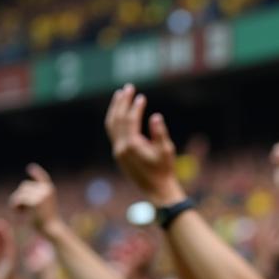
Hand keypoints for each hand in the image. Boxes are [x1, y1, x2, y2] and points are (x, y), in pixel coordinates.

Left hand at [8, 164, 59, 233]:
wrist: (52, 229)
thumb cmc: (47, 221)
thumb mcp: (43, 207)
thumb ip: (35, 197)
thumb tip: (23, 191)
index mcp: (49, 190)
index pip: (42, 178)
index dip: (36, 172)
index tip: (30, 168)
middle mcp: (45, 189)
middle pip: (25, 186)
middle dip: (21, 196)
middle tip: (23, 209)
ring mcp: (40, 195)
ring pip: (20, 192)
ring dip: (17, 202)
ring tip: (21, 212)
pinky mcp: (33, 202)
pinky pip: (18, 200)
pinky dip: (15, 206)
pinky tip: (18, 213)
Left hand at [105, 84, 183, 205]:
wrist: (157, 190)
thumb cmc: (164, 171)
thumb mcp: (166, 152)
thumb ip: (160, 134)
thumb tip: (156, 117)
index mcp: (132, 146)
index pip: (130, 120)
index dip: (136, 107)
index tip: (141, 97)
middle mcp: (121, 148)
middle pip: (117, 119)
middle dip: (122, 102)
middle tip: (128, 87)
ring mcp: (118, 151)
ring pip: (111, 124)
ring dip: (115, 108)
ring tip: (120, 95)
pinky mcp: (119, 154)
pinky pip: (113, 132)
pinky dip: (115, 119)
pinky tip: (120, 112)